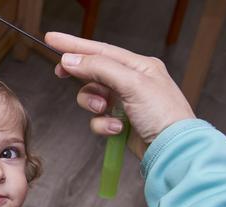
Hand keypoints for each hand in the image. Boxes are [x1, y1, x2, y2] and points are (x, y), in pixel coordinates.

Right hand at [45, 32, 194, 158]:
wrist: (173, 149)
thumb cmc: (163, 115)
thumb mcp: (132, 84)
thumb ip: (100, 68)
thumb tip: (71, 60)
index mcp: (138, 66)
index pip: (100, 50)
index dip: (74, 44)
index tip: (52, 39)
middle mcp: (131, 81)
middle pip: (93, 72)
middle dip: (79, 75)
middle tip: (60, 73)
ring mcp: (124, 102)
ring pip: (92, 97)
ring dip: (92, 104)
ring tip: (104, 110)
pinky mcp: (120, 121)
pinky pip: (98, 119)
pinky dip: (102, 124)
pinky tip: (116, 128)